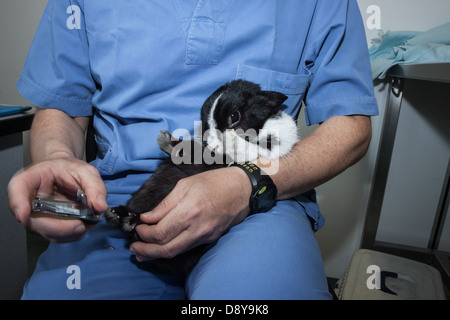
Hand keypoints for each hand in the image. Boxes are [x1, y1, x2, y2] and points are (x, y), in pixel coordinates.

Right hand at [7, 157, 107, 242]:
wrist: (68, 173)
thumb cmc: (70, 169)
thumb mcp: (85, 171)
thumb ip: (94, 186)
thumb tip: (101, 207)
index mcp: (30, 179)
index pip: (17, 189)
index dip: (18, 204)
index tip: (24, 215)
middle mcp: (28, 201)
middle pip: (34, 220)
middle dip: (58, 228)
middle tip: (80, 226)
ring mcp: (38, 216)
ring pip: (48, 232)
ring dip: (70, 233)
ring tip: (88, 222)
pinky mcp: (49, 226)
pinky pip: (58, 236)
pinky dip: (73, 234)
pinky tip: (84, 224)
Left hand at [130, 167, 251, 260]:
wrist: (242, 189)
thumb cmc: (214, 182)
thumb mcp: (185, 185)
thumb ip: (165, 204)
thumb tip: (147, 218)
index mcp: (189, 210)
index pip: (160, 232)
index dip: (144, 233)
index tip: (138, 228)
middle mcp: (197, 227)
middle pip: (166, 248)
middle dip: (146, 250)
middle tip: (134, 247)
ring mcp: (205, 235)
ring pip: (176, 252)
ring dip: (156, 254)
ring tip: (143, 253)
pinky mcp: (210, 239)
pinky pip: (186, 248)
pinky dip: (171, 250)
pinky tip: (162, 247)